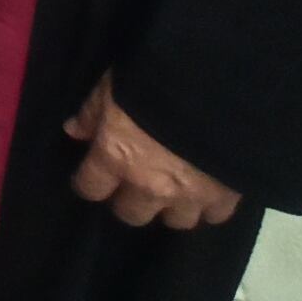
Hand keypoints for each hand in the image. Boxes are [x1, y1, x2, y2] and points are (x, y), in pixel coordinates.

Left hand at [65, 75, 242, 229]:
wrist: (218, 88)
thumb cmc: (154, 79)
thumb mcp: (111, 86)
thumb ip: (92, 113)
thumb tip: (74, 131)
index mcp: (116, 158)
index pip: (90, 188)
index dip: (89, 183)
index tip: (92, 177)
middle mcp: (150, 186)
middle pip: (132, 215)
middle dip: (131, 201)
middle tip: (136, 183)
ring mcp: (190, 196)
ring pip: (176, 221)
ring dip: (173, 207)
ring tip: (176, 189)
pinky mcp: (226, 196)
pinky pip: (216, 215)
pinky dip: (211, 206)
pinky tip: (210, 189)